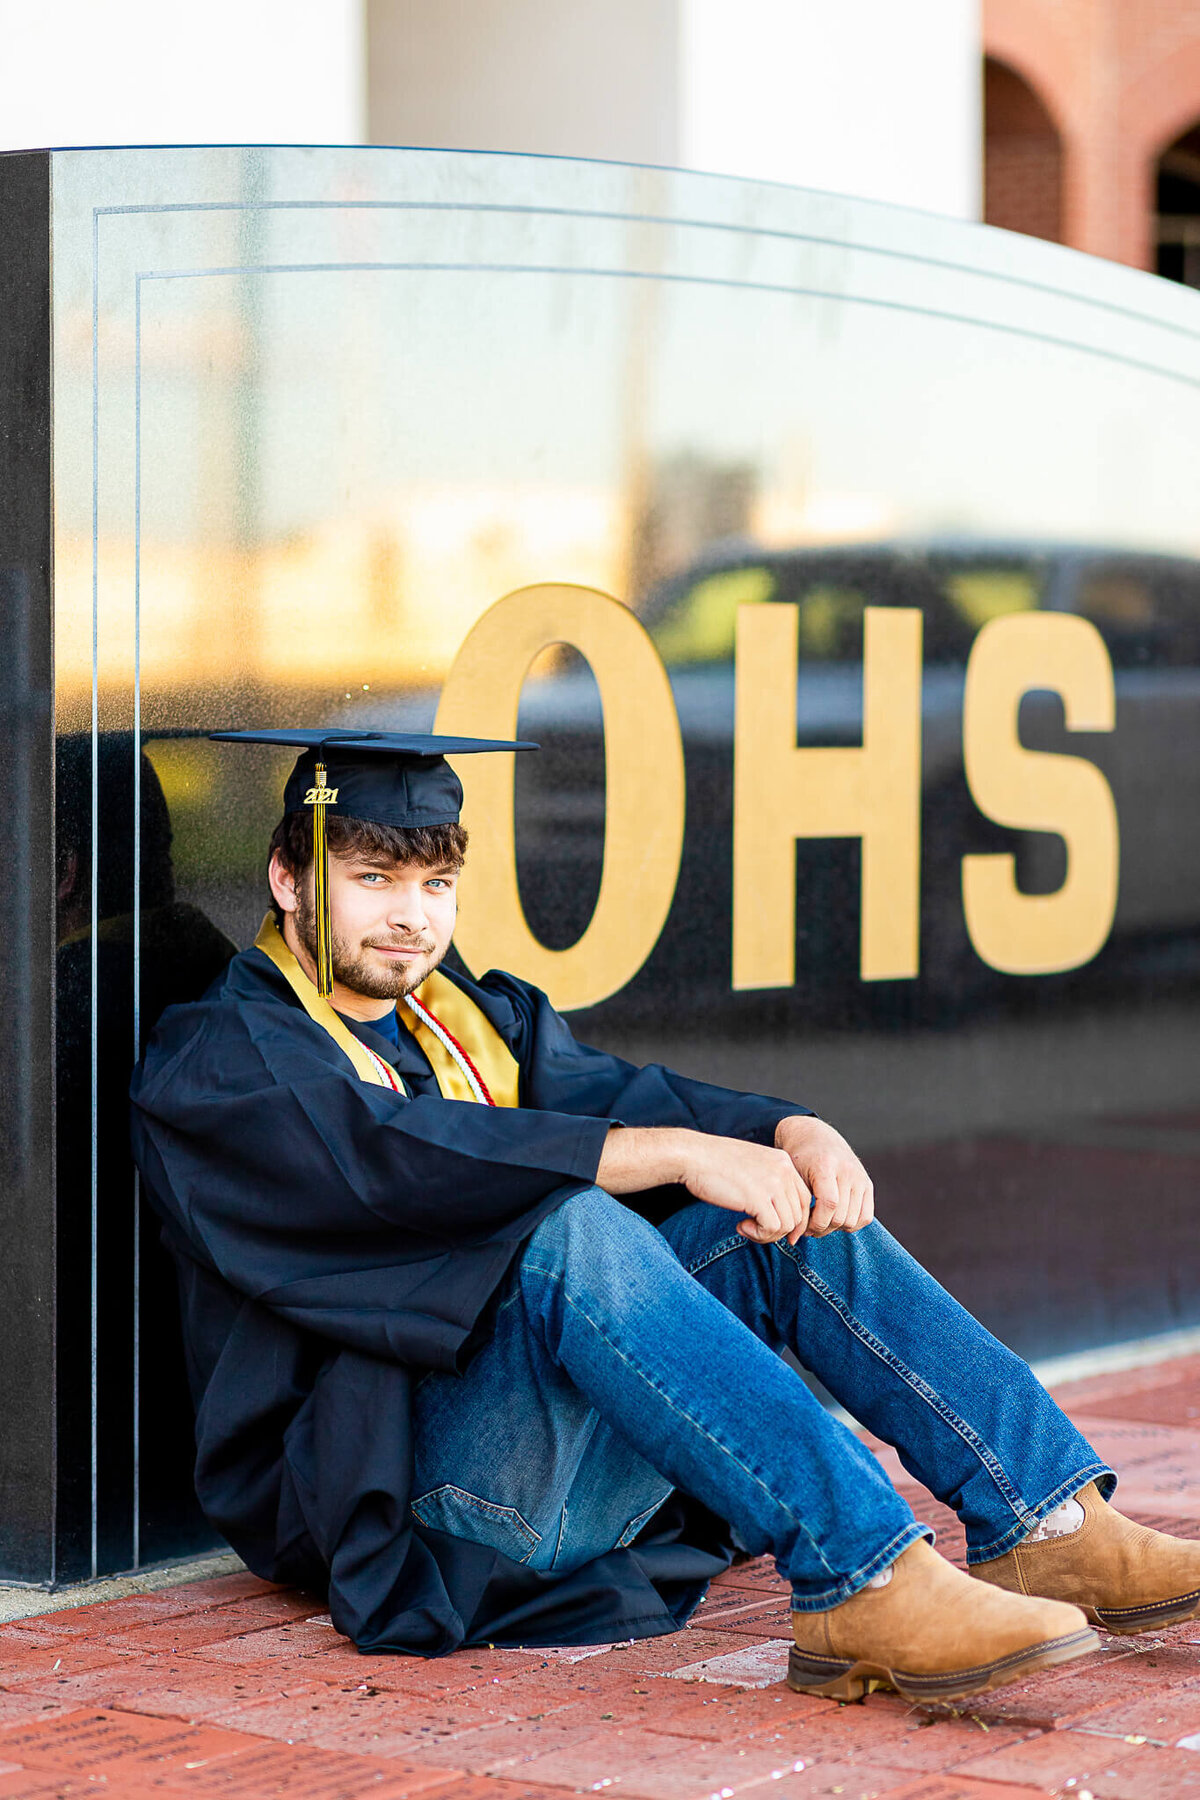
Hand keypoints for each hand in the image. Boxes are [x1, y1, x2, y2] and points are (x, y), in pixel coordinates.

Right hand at [674, 1133, 811, 1245]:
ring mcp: (773, 1184)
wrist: (693, 1156)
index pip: (805, 1198)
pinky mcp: (758, 1198)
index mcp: (784, 1161)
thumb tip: (782, 1217)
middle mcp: (784, 1170)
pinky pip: (772, 1228)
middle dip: (780, 1230)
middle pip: (799, 1214)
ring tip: (746, 1227)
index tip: (778, 1230)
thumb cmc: (715, 1163)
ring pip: (788, 1224)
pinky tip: (741, 1226)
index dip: (795, 1219)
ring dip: (767, 1234)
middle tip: (757, 1230)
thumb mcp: (753, 1167)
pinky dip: (758, 1235)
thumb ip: (770, 1184)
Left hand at [774, 1116, 873, 1236]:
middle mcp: (847, 1170)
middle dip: (823, 1228)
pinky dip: (852, 1224)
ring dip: (836, 1228)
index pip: (830, 1204)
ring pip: (854, 1220)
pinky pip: (866, 1217)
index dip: (817, 1223)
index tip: (804, 1226)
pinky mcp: (867, 1183)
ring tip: (821, 1222)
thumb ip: (796, 1207)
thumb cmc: (798, 1159)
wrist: (814, 1136)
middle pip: (842, 1215)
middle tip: (810, 1227)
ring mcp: (860, 1177)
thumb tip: (792, 1241)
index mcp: (826, 1165)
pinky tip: (836, 1218)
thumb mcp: (793, 1177)